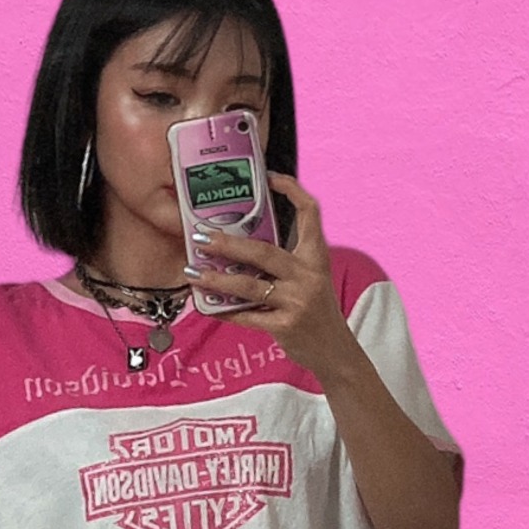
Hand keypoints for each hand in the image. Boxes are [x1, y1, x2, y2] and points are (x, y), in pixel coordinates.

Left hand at [184, 172, 356, 378]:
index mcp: (316, 256)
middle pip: (263, 251)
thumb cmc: (316, 310)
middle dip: (227, 243)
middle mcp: (308, 275)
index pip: (310, 213)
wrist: (335, 351)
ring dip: (216, 279)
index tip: (269, 177)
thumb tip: (240, 248)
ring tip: (193, 273)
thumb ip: (285, 263)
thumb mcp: (310, 279)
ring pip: (249, 286)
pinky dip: (226, 312)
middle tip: (200, 236)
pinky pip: (248, 316)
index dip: (292, 190)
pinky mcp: (286, 326)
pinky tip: (208, 307)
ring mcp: (297, 301)